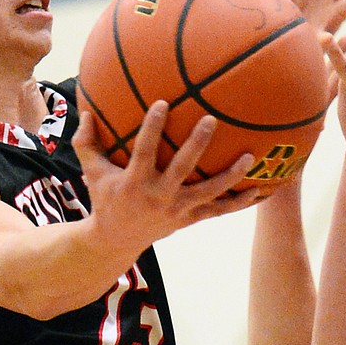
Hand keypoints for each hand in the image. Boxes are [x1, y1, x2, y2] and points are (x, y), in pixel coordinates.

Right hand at [74, 104, 263, 263]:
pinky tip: (260, 191)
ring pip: (208, 192)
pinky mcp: (188, 220)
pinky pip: (218, 211)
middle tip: (210, 119)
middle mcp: (159, 196)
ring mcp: (177, 210)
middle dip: (196, 145)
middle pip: (182, 169)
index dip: (152, 127)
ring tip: (250, 157)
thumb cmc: (105, 199)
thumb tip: (85, 112)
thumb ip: (85, 143)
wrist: (116, 242)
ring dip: (230, 176)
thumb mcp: (91, 172)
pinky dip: (239, 203)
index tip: (162, 103)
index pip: (144, 151)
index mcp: (135, 182)